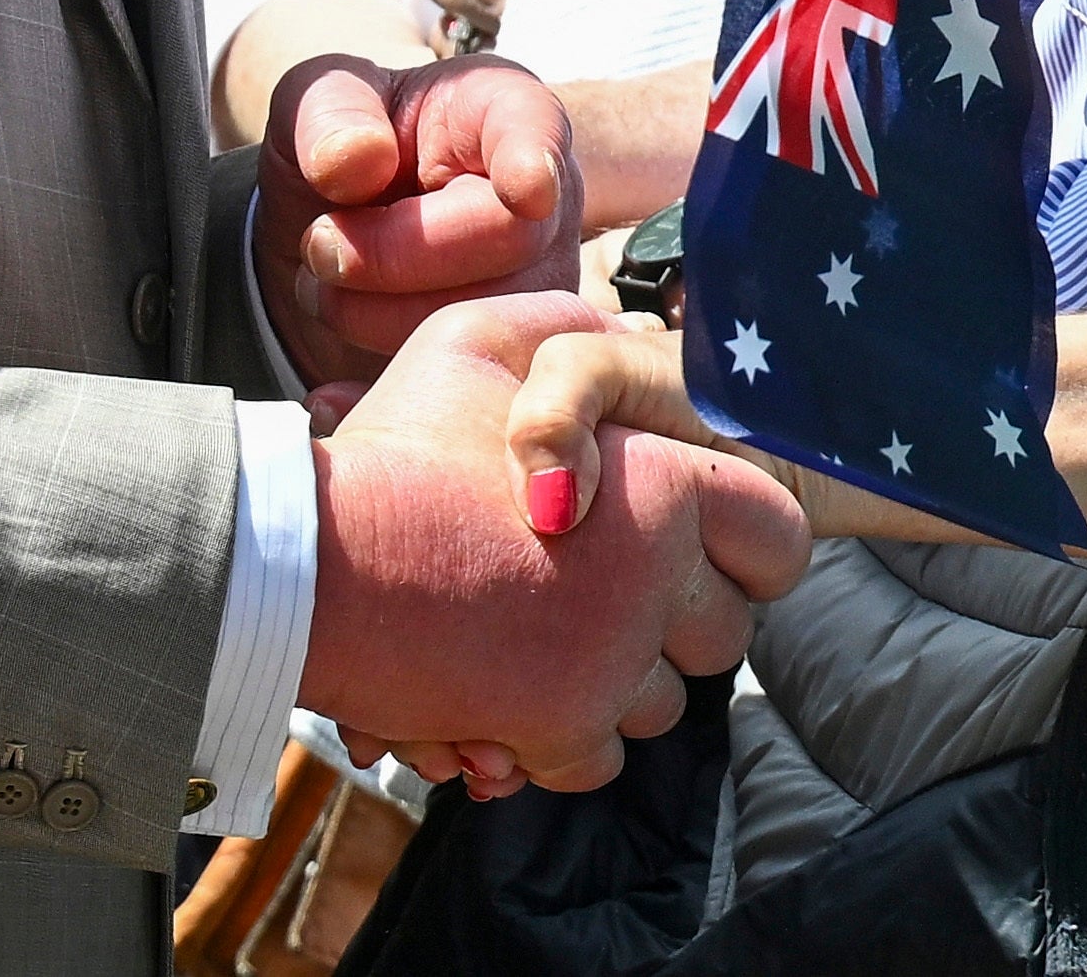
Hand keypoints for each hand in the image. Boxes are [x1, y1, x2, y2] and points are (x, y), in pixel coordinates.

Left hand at [254, 48, 592, 401]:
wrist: (338, 220)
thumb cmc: (344, 142)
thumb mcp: (318, 101)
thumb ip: (329, 114)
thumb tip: (357, 162)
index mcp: (506, 114)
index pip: (536, 132)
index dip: (533, 161)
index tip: (526, 190)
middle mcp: (544, 200)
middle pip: (507, 243)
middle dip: (390, 256)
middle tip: (321, 246)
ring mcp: (534, 282)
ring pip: (486, 322)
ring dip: (375, 318)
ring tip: (329, 288)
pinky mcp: (506, 354)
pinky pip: (464, 388)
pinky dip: (381, 387)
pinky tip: (333, 382)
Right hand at [301, 288, 802, 796]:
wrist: (309, 561)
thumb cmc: (393, 450)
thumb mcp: (475, 342)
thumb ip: (563, 332)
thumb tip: (621, 327)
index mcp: (668, 482)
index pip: (777, 538)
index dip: (746, 547)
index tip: (700, 552)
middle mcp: (659, 576)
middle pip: (722, 635)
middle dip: (676, 627)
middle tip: (605, 602)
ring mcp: (613, 659)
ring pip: (660, 704)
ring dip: (617, 686)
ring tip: (551, 646)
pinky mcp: (559, 726)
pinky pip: (601, 759)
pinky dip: (567, 744)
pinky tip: (522, 704)